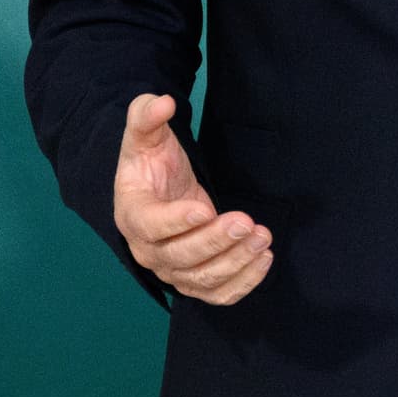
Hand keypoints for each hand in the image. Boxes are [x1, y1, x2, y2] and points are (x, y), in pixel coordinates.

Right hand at [113, 93, 270, 305]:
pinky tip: (264, 259)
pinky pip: (218, 294)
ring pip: (203, 279)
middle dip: (216, 241)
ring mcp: (172, 272)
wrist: (158, 194)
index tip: (203, 209)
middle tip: (247, 221)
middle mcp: (148, 252)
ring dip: (235, 262)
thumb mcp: (144, 137)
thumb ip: (147, 116)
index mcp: (133, 216)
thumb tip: (162, 102)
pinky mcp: (196, 282)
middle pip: (181, 258)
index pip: (151, 226)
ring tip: (262, 237)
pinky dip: (243, 283)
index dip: (176, 222)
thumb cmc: (151, 165)